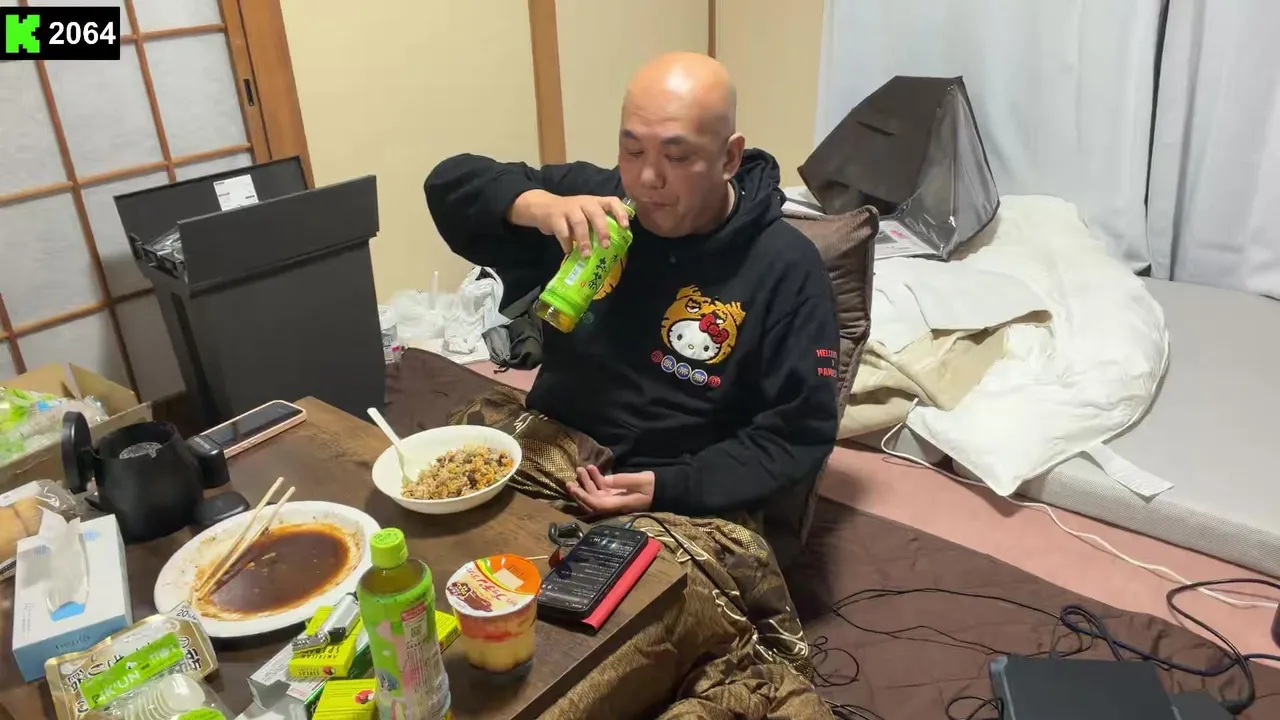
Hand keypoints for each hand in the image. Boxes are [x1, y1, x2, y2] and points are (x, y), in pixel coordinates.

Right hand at [509, 190, 630, 256]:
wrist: (543, 207)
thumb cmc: (571, 215)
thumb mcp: (586, 215)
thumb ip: (597, 226)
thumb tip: (613, 247)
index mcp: (595, 202)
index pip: (612, 201)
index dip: (620, 213)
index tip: (625, 227)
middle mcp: (584, 202)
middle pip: (596, 213)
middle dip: (602, 229)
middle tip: (606, 245)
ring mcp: (569, 208)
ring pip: (579, 222)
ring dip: (584, 240)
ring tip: (586, 255)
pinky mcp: (555, 216)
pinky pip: (562, 231)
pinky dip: (566, 243)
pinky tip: (569, 251)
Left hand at [568, 466, 653, 514]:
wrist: (664, 489)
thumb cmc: (654, 486)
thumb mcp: (640, 481)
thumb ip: (622, 480)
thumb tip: (605, 480)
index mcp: (619, 504)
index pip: (597, 504)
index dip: (584, 497)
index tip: (574, 487)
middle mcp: (614, 504)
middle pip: (592, 501)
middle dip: (580, 491)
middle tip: (570, 480)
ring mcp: (615, 499)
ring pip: (595, 493)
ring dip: (587, 483)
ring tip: (581, 469)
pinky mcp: (616, 493)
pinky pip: (602, 488)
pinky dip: (596, 480)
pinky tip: (592, 469)